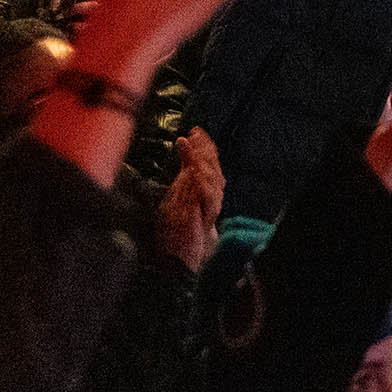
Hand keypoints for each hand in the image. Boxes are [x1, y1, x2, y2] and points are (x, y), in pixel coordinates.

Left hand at [155, 128, 224, 273]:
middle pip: (213, 168)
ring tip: (194, 150)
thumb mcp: (177, 197)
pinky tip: (196, 173)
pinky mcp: (205, 222)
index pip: (207, 163)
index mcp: (203, 190)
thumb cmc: (180, 230)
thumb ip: (184, 174)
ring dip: (204, 163)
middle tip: (196, 135)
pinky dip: (204, 185)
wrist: (184, 260)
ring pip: (214, 181)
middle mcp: (210, 197)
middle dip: (205, 150)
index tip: (194, 131)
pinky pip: (209, 201)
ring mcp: (210, 209)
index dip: (203, 147)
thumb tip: (184, 145)